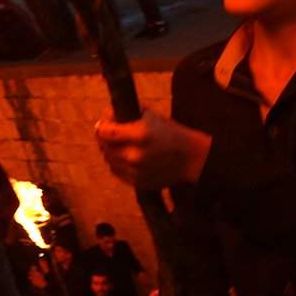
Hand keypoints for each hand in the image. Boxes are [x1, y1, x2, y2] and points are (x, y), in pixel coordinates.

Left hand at [95, 110, 212, 187]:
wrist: (192, 159)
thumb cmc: (171, 133)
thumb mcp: (151, 116)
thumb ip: (127, 113)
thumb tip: (107, 115)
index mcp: (140, 134)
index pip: (104, 131)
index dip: (102, 125)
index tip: (106, 122)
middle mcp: (135, 155)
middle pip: (104, 146)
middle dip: (106, 138)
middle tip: (112, 133)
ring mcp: (136, 171)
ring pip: (108, 159)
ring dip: (111, 151)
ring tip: (120, 145)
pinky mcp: (138, 182)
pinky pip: (116, 171)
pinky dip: (117, 163)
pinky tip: (126, 157)